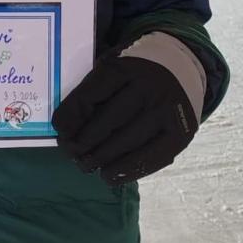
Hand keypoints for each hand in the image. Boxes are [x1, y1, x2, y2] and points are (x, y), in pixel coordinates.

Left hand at [52, 45, 199, 183]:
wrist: (183, 67)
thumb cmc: (135, 74)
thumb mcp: (112, 68)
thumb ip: (92, 93)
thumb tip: (67, 129)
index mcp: (125, 67)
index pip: (91, 94)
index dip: (71, 115)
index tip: (60, 133)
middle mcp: (150, 86)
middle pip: (109, 121)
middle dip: (84, 143)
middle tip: (72, 155)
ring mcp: (168, 110)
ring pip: (129, 142)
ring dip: (102, 159)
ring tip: (87, 166)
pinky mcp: (181, 132)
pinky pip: (151, 157)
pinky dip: (127, 171)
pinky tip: (110, 175)